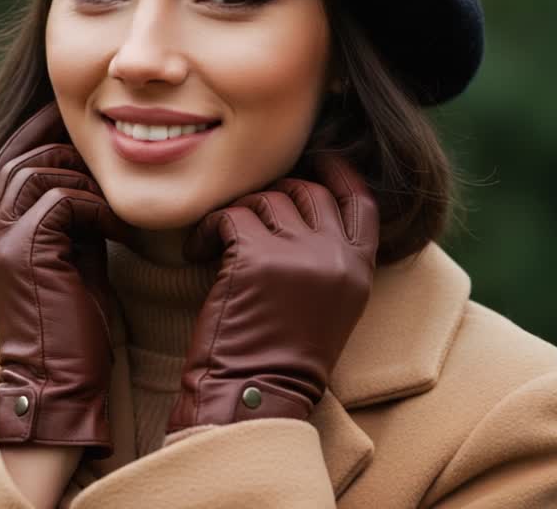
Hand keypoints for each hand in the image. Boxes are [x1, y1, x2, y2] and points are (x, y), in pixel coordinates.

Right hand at [0, 101, 131, 458]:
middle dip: (59, 143)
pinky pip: (61, 200)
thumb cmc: (76, 328)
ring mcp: (0, 242)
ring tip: (115, 204)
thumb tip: (95, 179)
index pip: (6, 162)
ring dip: (84, 179)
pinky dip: (96, 208)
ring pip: (37, 171)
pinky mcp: (23, 253)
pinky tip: (120, 231)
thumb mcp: (74, 258)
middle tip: (102, 148)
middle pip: (16, 158)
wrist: (59, 384)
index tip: (75, 124)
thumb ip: (73, 218)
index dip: (37, 136)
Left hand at [167, 153, 378, 430]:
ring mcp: (297, 253)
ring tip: (215, 244)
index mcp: (360, 270)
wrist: (255, 397)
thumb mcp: (327, 306)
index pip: (359, 201)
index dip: (338, 172)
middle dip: (272, 193)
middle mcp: (335, 256)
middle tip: (243, 217)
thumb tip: (297, 210)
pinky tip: (197, 252)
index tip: (318, 159)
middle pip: (307, 190)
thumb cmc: (281, 359)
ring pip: (264, 199)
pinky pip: (228, 216)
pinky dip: (207, 229)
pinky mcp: (255, 256)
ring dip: (235, 215)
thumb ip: (325, 260)